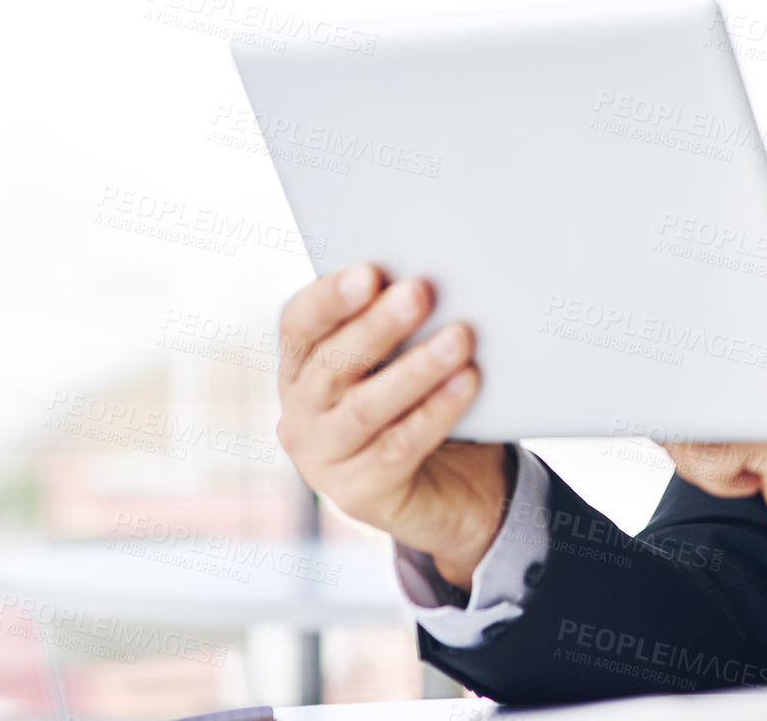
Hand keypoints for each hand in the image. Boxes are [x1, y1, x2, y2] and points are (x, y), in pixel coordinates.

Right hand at [275, 264, 511, 587]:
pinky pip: (400, 446)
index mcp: (300, 369)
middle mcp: (300, 414)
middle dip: (377, 326)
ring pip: (366, 407)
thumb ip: (398, 327)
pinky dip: (437, 411)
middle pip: (332, 363)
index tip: (369, 271)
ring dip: (416, 368)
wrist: (445, 491)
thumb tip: (431, 280)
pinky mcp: (360, 494)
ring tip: (459, 337)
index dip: (329, 297)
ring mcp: (323, 460)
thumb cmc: (417, 405)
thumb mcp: (398, 362)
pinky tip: (467, 382)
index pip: (298, 324)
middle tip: (420, 291)